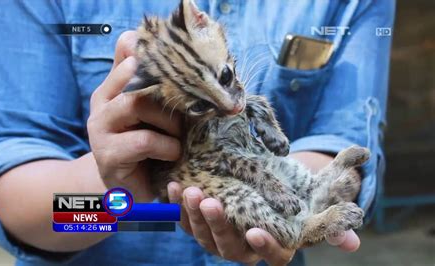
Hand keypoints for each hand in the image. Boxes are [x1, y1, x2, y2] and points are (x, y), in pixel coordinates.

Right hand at [87, 31, 181, 200]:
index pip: (126, 48)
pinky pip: (144, 140)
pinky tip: (173, 153)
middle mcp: (102, 101)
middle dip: (169, 90)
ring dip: (169, 121)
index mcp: (113, 86)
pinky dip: (167, 146)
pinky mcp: (107, 155)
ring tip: (179, 135)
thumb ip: (163, 89)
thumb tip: (190, 62)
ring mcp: (100, 127)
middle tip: (189, 106)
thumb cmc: (147, 147)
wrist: (127, 189)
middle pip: (134, 73)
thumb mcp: (156, 114)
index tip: (180, 63)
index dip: (151, 48)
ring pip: (137, 104)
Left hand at [168, 183, 360, 264]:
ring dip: (194, 215)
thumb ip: (331, 224)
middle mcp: (244, 248)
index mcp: (274, 247)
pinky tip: (175, 185)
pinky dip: (178, 206)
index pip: (273, 256)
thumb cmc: (291, 198)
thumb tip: (352, 243)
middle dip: (218, 226)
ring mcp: (220, 238)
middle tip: (210, 202)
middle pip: (229, 247)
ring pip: (204, 236)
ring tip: (190, 190)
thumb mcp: (314, 207)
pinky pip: (186, 221)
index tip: (255, 231)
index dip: (264, 247)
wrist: (265, 186)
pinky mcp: (200, 224)